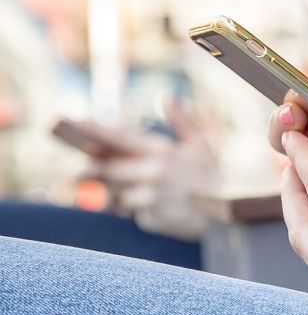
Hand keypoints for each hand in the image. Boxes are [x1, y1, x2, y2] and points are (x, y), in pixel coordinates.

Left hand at [90, 102, 219, 240]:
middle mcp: (153, 172)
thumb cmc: (210, 175)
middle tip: (81, 170)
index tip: (73, 122)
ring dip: (107, 192)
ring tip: (115, 190)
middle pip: (107, 169)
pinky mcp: (150, 217)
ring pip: (113, 193)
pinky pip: (127, 212)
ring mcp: (151, 196)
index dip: (95, 130)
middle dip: (91, 170)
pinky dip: (127, 208)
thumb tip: (168, 97)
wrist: (226, 213)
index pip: (120, 138)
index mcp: (162, 151)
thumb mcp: (200, 144)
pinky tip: (139, 205)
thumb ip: (181, 121)